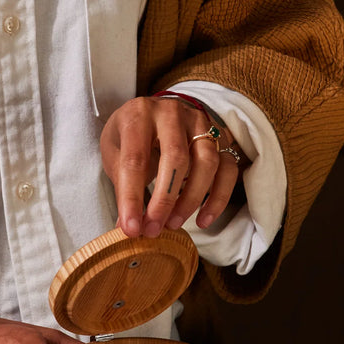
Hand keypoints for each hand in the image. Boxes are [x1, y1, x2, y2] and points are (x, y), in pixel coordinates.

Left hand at [100, 95, 243, 237]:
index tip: (131, 228)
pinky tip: (203, 220)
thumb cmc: (131, 136)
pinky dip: (217, 199)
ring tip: (174, 224)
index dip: (132, 197)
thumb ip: (122, 186)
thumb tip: (127, 228)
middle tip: (153, 229)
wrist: (155, 113)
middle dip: (164, 201)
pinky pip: (227, 170)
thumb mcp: (115, 152)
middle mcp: (172, 113)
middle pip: (176, 158)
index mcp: (139, 114)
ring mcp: (200, 123)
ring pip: (207, 162)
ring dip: (191, 200)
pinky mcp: (221, 138)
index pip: (135, 159)